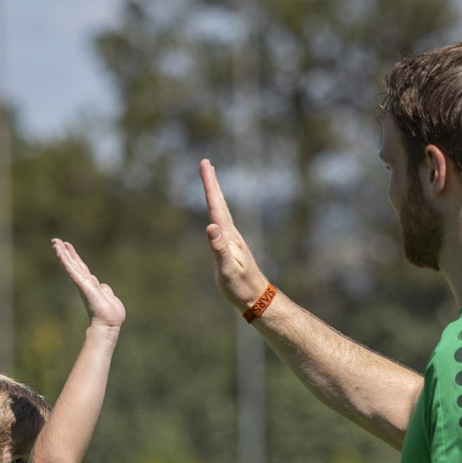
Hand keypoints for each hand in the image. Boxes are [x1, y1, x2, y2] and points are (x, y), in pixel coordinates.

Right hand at [51, 238, 125, 333]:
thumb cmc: (111, 315)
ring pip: (71, 265)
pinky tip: (60, 252)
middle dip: (65, 252)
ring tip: (55, 243)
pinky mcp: (82, 285)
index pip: (81, 267)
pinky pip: (72, 271)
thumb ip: (105, 290)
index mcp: (91, 284)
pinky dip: (65, 261)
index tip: (67, 245)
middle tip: (55, 240)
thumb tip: (104, 286)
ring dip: (63, 254)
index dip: (74, 256)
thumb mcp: (109, 297)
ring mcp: (83, 284)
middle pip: (73, 264)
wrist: (109, 324)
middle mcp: (85, 283)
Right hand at [199, 159, 270, 311]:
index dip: (209, 184)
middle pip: (219, 203)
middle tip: (206, 164)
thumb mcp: (228, 269)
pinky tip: (215, 214)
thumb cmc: (241, 286)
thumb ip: (220, 248)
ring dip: (214, 195)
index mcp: (228, 235)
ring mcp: (232, 239)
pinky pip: (220, 223)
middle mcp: (231, 233)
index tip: (205, 164)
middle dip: (211, 183)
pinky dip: (216, 211)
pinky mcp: (231, 247)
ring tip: (210, 182)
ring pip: (221, 211)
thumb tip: (210, 226)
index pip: (216, 205)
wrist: (256, 298)